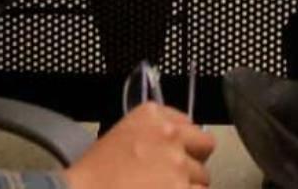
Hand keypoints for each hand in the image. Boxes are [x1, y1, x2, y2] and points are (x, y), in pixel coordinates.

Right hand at [64, 102, 214, 188]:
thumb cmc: (93, 174)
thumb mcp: (121, 136)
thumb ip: (153, 133)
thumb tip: (179, 146)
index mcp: (151, 115)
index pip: (189, 123)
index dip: (184, 143)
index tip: (176, 153)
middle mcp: (169, 135)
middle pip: (204, 147)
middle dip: (193, 162)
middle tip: (173, 177)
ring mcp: (177, 164)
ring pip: (203, 178)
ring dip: (187, 187)